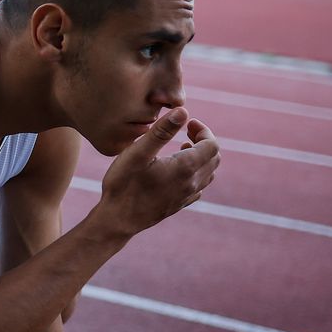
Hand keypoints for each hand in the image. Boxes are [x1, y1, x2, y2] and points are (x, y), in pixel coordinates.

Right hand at [96, 108, 218, 235]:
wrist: (117, 220)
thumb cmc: (124, 184)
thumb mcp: (138, 153)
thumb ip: (162, 131)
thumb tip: (183, 111)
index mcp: (185, 167)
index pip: (212, 144)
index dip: (203, 130)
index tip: (187, 123)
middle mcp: (192, 182)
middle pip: (214, 157)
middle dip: (204, 141)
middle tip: (185, 132)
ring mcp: (187, 195)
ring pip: (209, 172)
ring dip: (202, 157)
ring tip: (182, 148)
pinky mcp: (180, 204)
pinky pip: (199, 186)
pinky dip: (197, 172)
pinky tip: (178, 169)